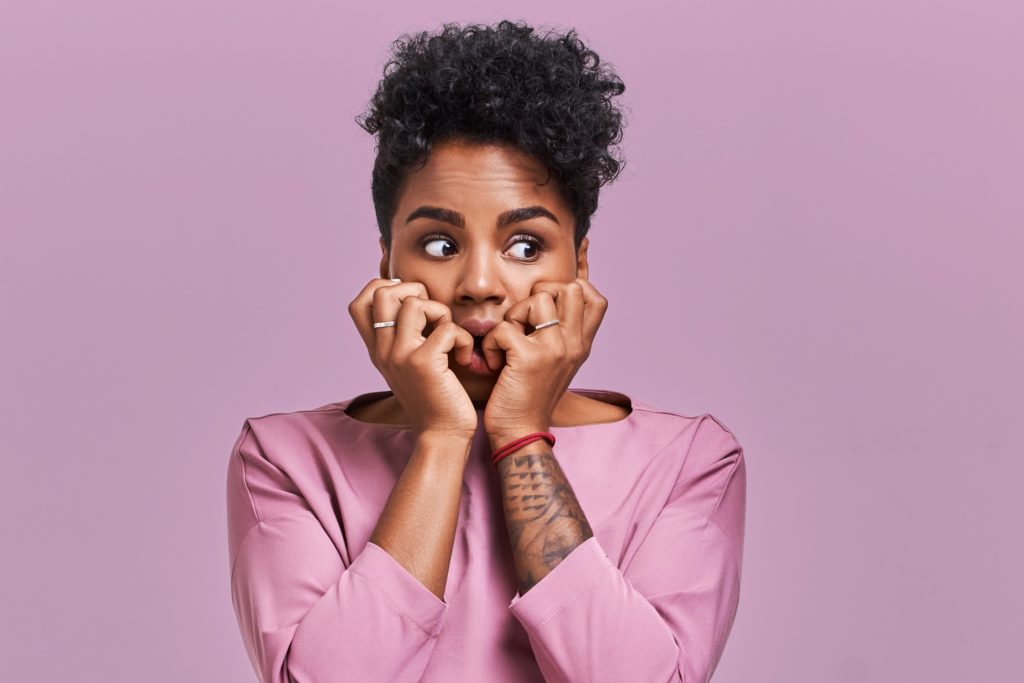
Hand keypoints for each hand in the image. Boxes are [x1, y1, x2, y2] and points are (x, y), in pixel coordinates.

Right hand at [348, 278, 477, 438]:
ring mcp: (400, 355)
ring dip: (442, 313)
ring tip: (450, 337)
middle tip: (433, 315)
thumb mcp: (409, 366)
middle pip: (382, 292)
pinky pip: (446, 327)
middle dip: (414, 290)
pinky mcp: (424, 363)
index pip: (360, 302)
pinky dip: (462, 339)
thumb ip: (404, 338)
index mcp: (377, 350)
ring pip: (415, 303)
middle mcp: (383, 351)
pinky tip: (464, 358)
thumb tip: (415, 301)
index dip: (384, 288)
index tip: (411, 302)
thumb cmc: (434, 399)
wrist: (442, 436)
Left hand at [480, 277, 607, 447]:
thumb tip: (549, 301)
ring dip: (514, 314)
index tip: (546, 305)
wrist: (521, 433)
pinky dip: (491, 341)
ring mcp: (555, 350)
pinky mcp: (529, 358)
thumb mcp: (557, 363)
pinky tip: (495, 362)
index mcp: (582, 345)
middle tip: (524, 322)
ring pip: (538, 299)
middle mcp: (574, 344)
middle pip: (571, 288)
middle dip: (539, 294)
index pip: (596, 298)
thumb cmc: (531, 396)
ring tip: (509, 340)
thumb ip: (560, 335)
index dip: (571, 288)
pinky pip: (505, 326)